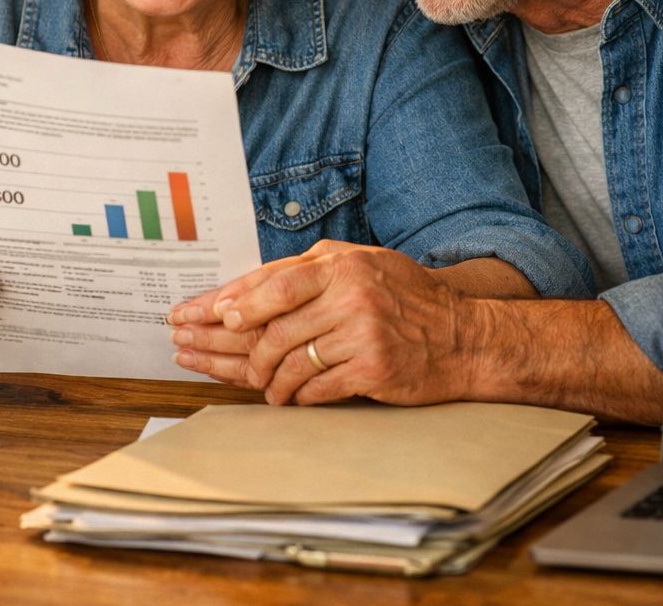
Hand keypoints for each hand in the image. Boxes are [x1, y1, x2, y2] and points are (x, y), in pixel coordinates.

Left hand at [169, 240, 482, 405]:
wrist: (460, 336)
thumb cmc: (404, 298)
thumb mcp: (360, 265)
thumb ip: (307, 271)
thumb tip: (243, 291)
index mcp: (341, 265)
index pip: (272, 284)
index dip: (233, 303)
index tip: (202, 316)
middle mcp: (350, 295)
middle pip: (273, 328)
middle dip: (236, 350)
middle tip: (205, 356)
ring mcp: (362, 334)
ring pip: (290, 362)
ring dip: (267, 380)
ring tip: (264, 386)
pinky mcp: (372, 370)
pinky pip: (316, 388)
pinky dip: (297, 397)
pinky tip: (290, 398)